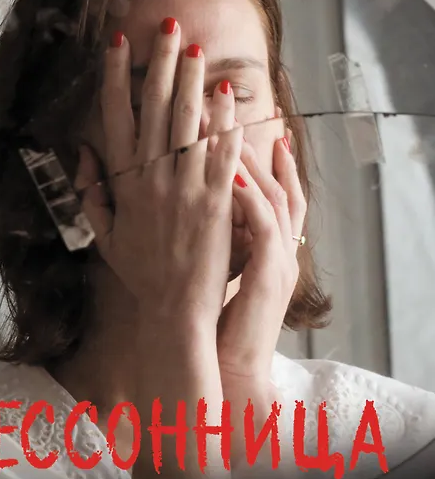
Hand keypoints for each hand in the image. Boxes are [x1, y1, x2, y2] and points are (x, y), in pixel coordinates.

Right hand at [75, 18, 243, 325]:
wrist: (176, 309)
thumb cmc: (142, 273)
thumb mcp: (105, 236)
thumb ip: (92, 192)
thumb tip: (83, 152)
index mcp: (125, 183)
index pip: (117, 118)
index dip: (118, 78)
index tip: (120, 45)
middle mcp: (152, 178)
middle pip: (155, 109)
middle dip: (161, 64)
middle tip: (168, 27)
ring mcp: (185, 187)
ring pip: (186, 122)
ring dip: (191, 81)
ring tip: (195, 47)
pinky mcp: (217, 200)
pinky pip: (220, 153)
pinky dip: (222, 121)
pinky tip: (225, 93)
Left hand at [218, 133, 306, 383]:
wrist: (231, 366)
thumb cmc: (220, 318)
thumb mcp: (223, 269)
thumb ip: (219, 233)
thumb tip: (196, 200)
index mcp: (271, 246)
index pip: (277, 191)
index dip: (267, 159)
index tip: (253, 126)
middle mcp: (282, 247)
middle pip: (281, 184)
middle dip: (260, 146)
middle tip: (242, 111)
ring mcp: (280, 259)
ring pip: (277, 198)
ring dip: (254, 162)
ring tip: (230, 130)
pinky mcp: (270, 273)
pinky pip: (266, 226)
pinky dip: (251, 198)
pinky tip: (230, 174)